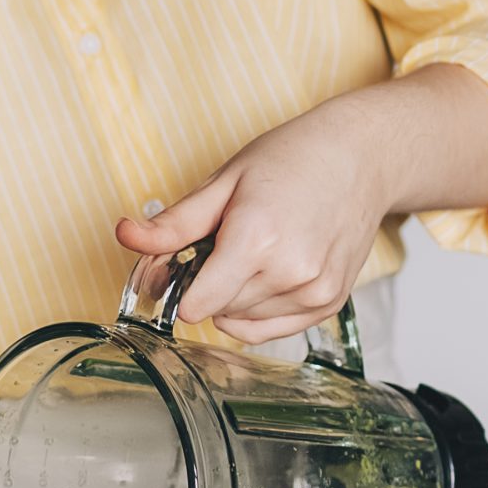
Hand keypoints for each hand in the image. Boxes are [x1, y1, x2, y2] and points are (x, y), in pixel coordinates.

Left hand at [115, 66, 487, 343]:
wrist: (362, 157)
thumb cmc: (293, 159)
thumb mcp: (224, 182)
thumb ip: (173, 223)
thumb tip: (125, 236)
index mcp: (256, 239)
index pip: (196, 305)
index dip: (182, 286)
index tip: (188, 262)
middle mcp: (289, 272)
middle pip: (217, 312)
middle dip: (210, 284)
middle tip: (229, 242)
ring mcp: (314, 292)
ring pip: (244, 321)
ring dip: (237, 296)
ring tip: (258, 249)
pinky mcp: (330, 303)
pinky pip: (272, 330)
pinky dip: (259, 310)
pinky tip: (269, 273)